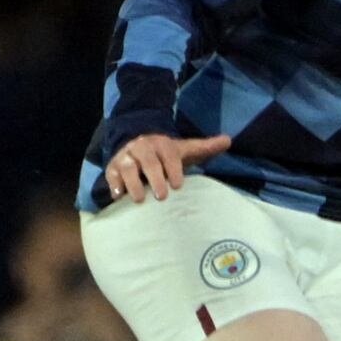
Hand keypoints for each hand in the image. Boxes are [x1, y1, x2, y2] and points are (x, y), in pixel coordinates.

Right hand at [101, 132, 231, 204]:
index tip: (178, 185)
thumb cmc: (167, 154)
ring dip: (132, 183)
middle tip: (162, 196)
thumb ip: (206, 147)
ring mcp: (126, 157)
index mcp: (162, 143)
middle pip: (148, 162)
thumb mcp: (186, 149)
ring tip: (139, 200)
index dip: (173, 170)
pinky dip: (114, 185)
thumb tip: (228, 140)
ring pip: (127, 168)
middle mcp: (142, 147)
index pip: (168, 156)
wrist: (139, 146)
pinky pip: (111, 175)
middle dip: (155, 178)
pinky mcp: (112, 167)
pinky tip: (119, 197)